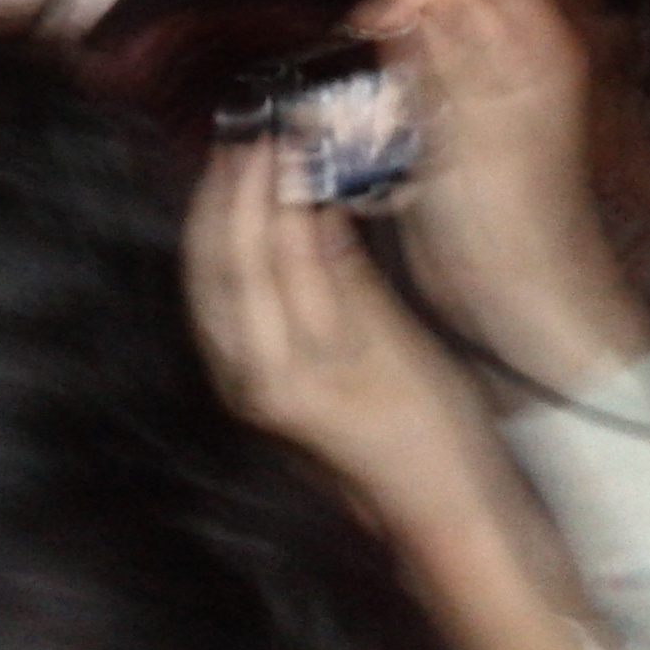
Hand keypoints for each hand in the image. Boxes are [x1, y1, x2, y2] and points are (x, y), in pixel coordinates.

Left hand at [186, 141, 489, 498]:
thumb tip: (310, 196)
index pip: (262, 257)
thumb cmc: (437, 432)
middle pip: (220, 265)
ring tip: (235, 163)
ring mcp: (241, 385)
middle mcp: (249, 379)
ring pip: (208, 282)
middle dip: (228, 194)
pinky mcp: (248, 386)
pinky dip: (220, 254)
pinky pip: (215, 305)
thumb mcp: (398, 344)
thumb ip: (341, 271)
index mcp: (287, 369)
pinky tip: (233, 224)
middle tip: (246, 136)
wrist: (441, 512)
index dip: (266, 189)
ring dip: (217, 217)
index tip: (278, 137)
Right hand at [359, 0, 649, 387]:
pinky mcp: (454, 135)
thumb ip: (440, 54)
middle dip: (402, 16)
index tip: (385, 13)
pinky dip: (387, 96)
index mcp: (535, 53)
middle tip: (366, 46)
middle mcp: (512, 67)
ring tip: (366, 88)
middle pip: (448, 4)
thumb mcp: (472, 123)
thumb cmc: (509, 215)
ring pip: (424, 46)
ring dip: (390, 59)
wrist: (517, 294)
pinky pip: (411, 91)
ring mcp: (483, 100)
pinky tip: (371, 123)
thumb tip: (406, 1)